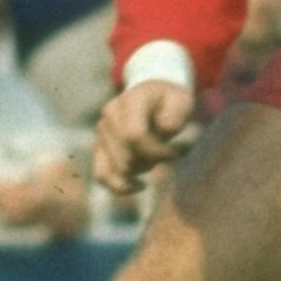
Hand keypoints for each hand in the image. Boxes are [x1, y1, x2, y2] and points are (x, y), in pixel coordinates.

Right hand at [93, 80, 196, 195]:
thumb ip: (176, 115)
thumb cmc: (170, 101)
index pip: (134, 135)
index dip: (155, 152)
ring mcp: (101, 131)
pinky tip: (139, 185)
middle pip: (126, 157)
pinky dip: (120, 186)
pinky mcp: (99, 146)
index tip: (174, 154)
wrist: (152, 95)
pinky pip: (101, 174)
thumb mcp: (181, 101)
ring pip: (115, 169)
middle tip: (167, 154)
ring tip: (154, 160)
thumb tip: (164, 130)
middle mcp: (110, 114)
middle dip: (150, 162)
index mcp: (130, 101)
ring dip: (140, 171)